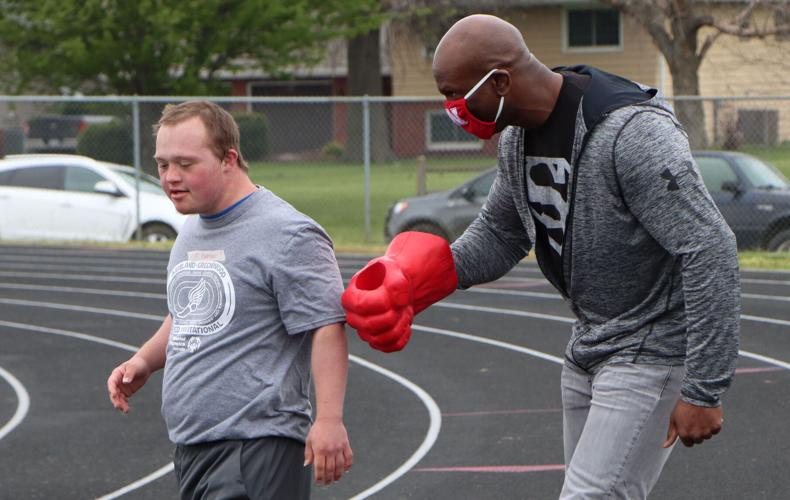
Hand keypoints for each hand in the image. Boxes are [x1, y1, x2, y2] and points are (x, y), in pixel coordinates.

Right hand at [107, 356, 152, 413]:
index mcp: (116, 375)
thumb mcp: (133, 367)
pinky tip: (126, 409)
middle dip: (115, 400)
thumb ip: (129, 374)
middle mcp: (116, 383)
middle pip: (113, 393)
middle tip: (118, 406)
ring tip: (125, 410)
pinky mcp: (126, 392)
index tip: (115, 394)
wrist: (144, 367)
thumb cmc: (137, 365)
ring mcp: (121, 388)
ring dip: (120, 404)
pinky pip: (123, 400)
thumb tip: (125, 382)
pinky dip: (124, 404)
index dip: (112, 389)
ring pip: (118, 398)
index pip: (111, 383)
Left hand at [304, 418, 352, 485]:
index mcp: (320, 449)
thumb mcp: (309, 441)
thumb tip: (307, 465)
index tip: (319, 482)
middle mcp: (330, 450)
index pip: (320, 467)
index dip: (319, 477)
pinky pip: (349, 457)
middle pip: (330, 469)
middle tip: (327, 483)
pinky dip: (348, 465)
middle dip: (329, 478)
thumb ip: (308, 454)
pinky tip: (345, 470)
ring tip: (336, 480)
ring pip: (340, 465)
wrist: (329, 418)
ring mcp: (339, 447)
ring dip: (338, 474)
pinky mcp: (346, 444)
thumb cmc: (317, 430)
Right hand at [342, 231, 456, 351]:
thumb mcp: (393, 271)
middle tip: (404, 304)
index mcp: (350, 297)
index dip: (381, 302)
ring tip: (406, 312)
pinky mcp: (376, 341)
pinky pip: (389, 347)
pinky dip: (402, 337)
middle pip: (369, 326)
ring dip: (399, 326)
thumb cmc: (390, 276)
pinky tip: (407, 325)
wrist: (394, 286)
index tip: (392, 295)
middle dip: (392, 315)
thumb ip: (394, 283)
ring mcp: (363, 331)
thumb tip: (396, 302)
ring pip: (380, 340)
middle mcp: (353, 317)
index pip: (361, 305)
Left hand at [663, 400, 723, 447]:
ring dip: (705, 429)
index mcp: (684, 434)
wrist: (697, 395)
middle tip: (694, 421)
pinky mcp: (716, 427)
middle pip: (698, 440)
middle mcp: (696, 435)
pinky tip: (708, 416)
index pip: (688, 444)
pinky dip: (713, 425)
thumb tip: (665, 445)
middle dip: (697, 433)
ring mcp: (706, 431)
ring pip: (707, 436)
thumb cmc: (684, 405)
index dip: (688, 436)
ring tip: (701, 417)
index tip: (688, 427)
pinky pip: (715, 431)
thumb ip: (671, 434)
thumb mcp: (673, 419)